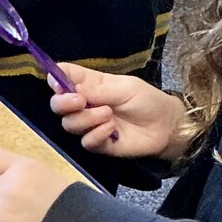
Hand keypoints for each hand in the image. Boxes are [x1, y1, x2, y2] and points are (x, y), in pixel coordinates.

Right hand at [50, 66, 190, 158]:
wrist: (166, 126)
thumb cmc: (148, 100)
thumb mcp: (125, 88)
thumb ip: (97, 90)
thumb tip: (71, 88)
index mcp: (90, 84)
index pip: (64, 77)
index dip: (55, 78)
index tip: (57, 81)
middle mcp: (85, 104)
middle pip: (58, 105)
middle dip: (63, 103)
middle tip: (80, 101)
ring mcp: (90, 125)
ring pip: (69, 125)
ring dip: (86, 119)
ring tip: (108, 115)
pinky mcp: (99, 144)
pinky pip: (85, 142)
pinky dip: (96, 134)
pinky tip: (112, 130)